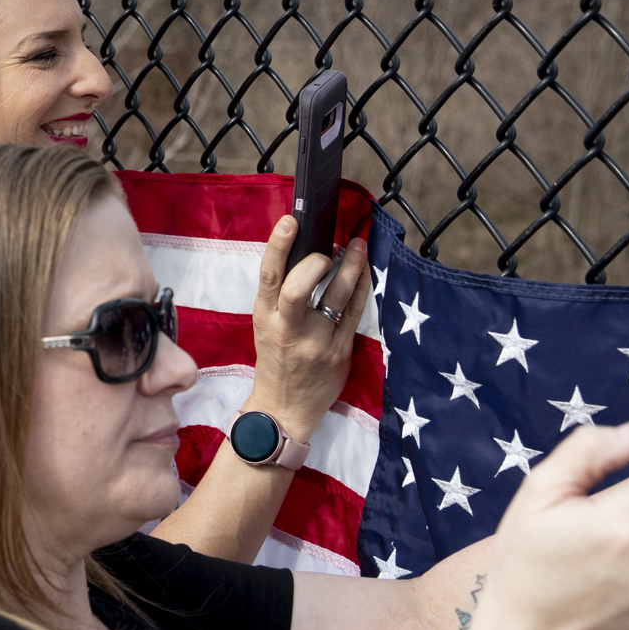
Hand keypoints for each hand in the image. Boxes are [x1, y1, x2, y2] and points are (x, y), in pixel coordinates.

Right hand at [244, 217, 369, 438]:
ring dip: (350, 266)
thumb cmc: (275, 359)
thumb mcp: (265, 325)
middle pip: (299, 288)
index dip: (279, 246)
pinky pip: (354, 314)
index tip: (291, 221)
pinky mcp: (339, 353)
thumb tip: (304, 254)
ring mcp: (316, 342)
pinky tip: (364, 273)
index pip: (269, 276)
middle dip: (317, 262)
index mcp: (264, 318)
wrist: (284, 408)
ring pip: (336, 297)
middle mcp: (288, 329)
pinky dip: (361, 288)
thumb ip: (279, 296)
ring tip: (357, 246)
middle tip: (328, 250)